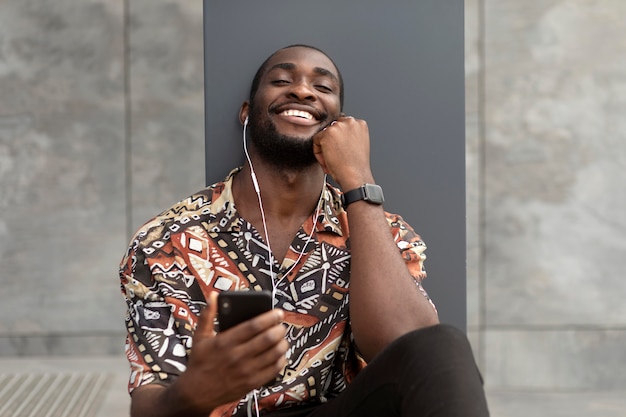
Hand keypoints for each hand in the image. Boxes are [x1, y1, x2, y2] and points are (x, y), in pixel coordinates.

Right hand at [175, 293, 288, 414]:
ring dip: (282, 343)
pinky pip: (274, 370)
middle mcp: (237, 356)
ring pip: (274, 353)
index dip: (270, 317)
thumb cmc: (199, 362)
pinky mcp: (251, 383)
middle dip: (279, 329)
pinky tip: (279, 354)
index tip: (278, 312)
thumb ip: (207, 314)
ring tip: (281, 338)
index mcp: (225, 342)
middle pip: (268, 338)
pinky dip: (281, 359)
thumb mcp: (199, 337)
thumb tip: (214, 295)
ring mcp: (246, 371)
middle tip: (281, 325)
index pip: (254, 326)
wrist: (196, 394)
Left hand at [312, 116, 374, 189]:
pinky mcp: (328, 133)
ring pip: (323, 135)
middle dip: (331, 142)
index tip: (339, 151)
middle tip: (335, 157)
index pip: (342, 126)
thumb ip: (350, 136)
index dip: (339, 140)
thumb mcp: (358, 145)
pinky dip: (318, 152)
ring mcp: (339, 126)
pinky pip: (316, 140)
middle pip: (332, 128)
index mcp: (360, 124)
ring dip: (325, 148)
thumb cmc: (357, 166)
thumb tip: (337, 135)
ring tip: (331, 161)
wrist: (355, 176)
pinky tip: (327, 161)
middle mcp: (351, 121)